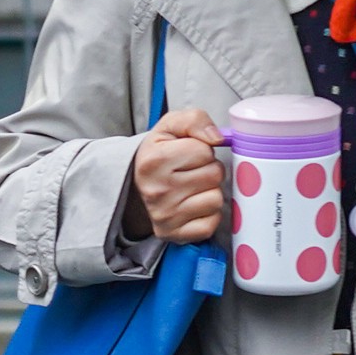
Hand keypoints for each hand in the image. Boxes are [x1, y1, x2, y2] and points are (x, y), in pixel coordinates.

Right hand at [125, 108, 227, 242]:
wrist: (139, 184)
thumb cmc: (160, 152)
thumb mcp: (171, 126)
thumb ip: (195, 120)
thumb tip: (217, 138)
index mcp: (153, 160)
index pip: (205, 150)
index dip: (203, 148)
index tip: (188, 153)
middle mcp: (157, 190)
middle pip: (215, 174)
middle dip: (209, 168)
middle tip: (191, 170)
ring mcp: (165, 216)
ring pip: (216, 199)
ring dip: (210, 191)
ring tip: (192, 187)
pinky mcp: (174, 235)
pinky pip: (212, 223)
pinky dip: (208, 214)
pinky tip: (193, 205)